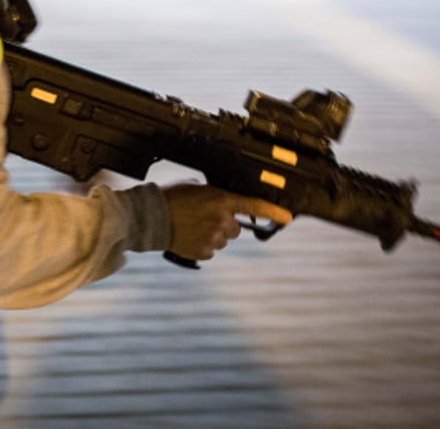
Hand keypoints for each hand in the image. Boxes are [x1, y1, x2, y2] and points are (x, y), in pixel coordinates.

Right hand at [163, 183, 292, 261]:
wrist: (151, 217)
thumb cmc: (171, 198)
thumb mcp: (197, 188)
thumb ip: (215, 196)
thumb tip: (223, 205)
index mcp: (221, 200)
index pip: (254, 206)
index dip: (274, 212)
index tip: (288, 218)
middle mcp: (221, 220)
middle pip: (236, 228)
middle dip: (224, 224)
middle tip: (204, 218)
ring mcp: (214, 238)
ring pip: (223, 240)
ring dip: (212, 235)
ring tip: (191, 227)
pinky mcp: (204, 252)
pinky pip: (211, 250)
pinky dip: (202, 245)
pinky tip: (188, 236)